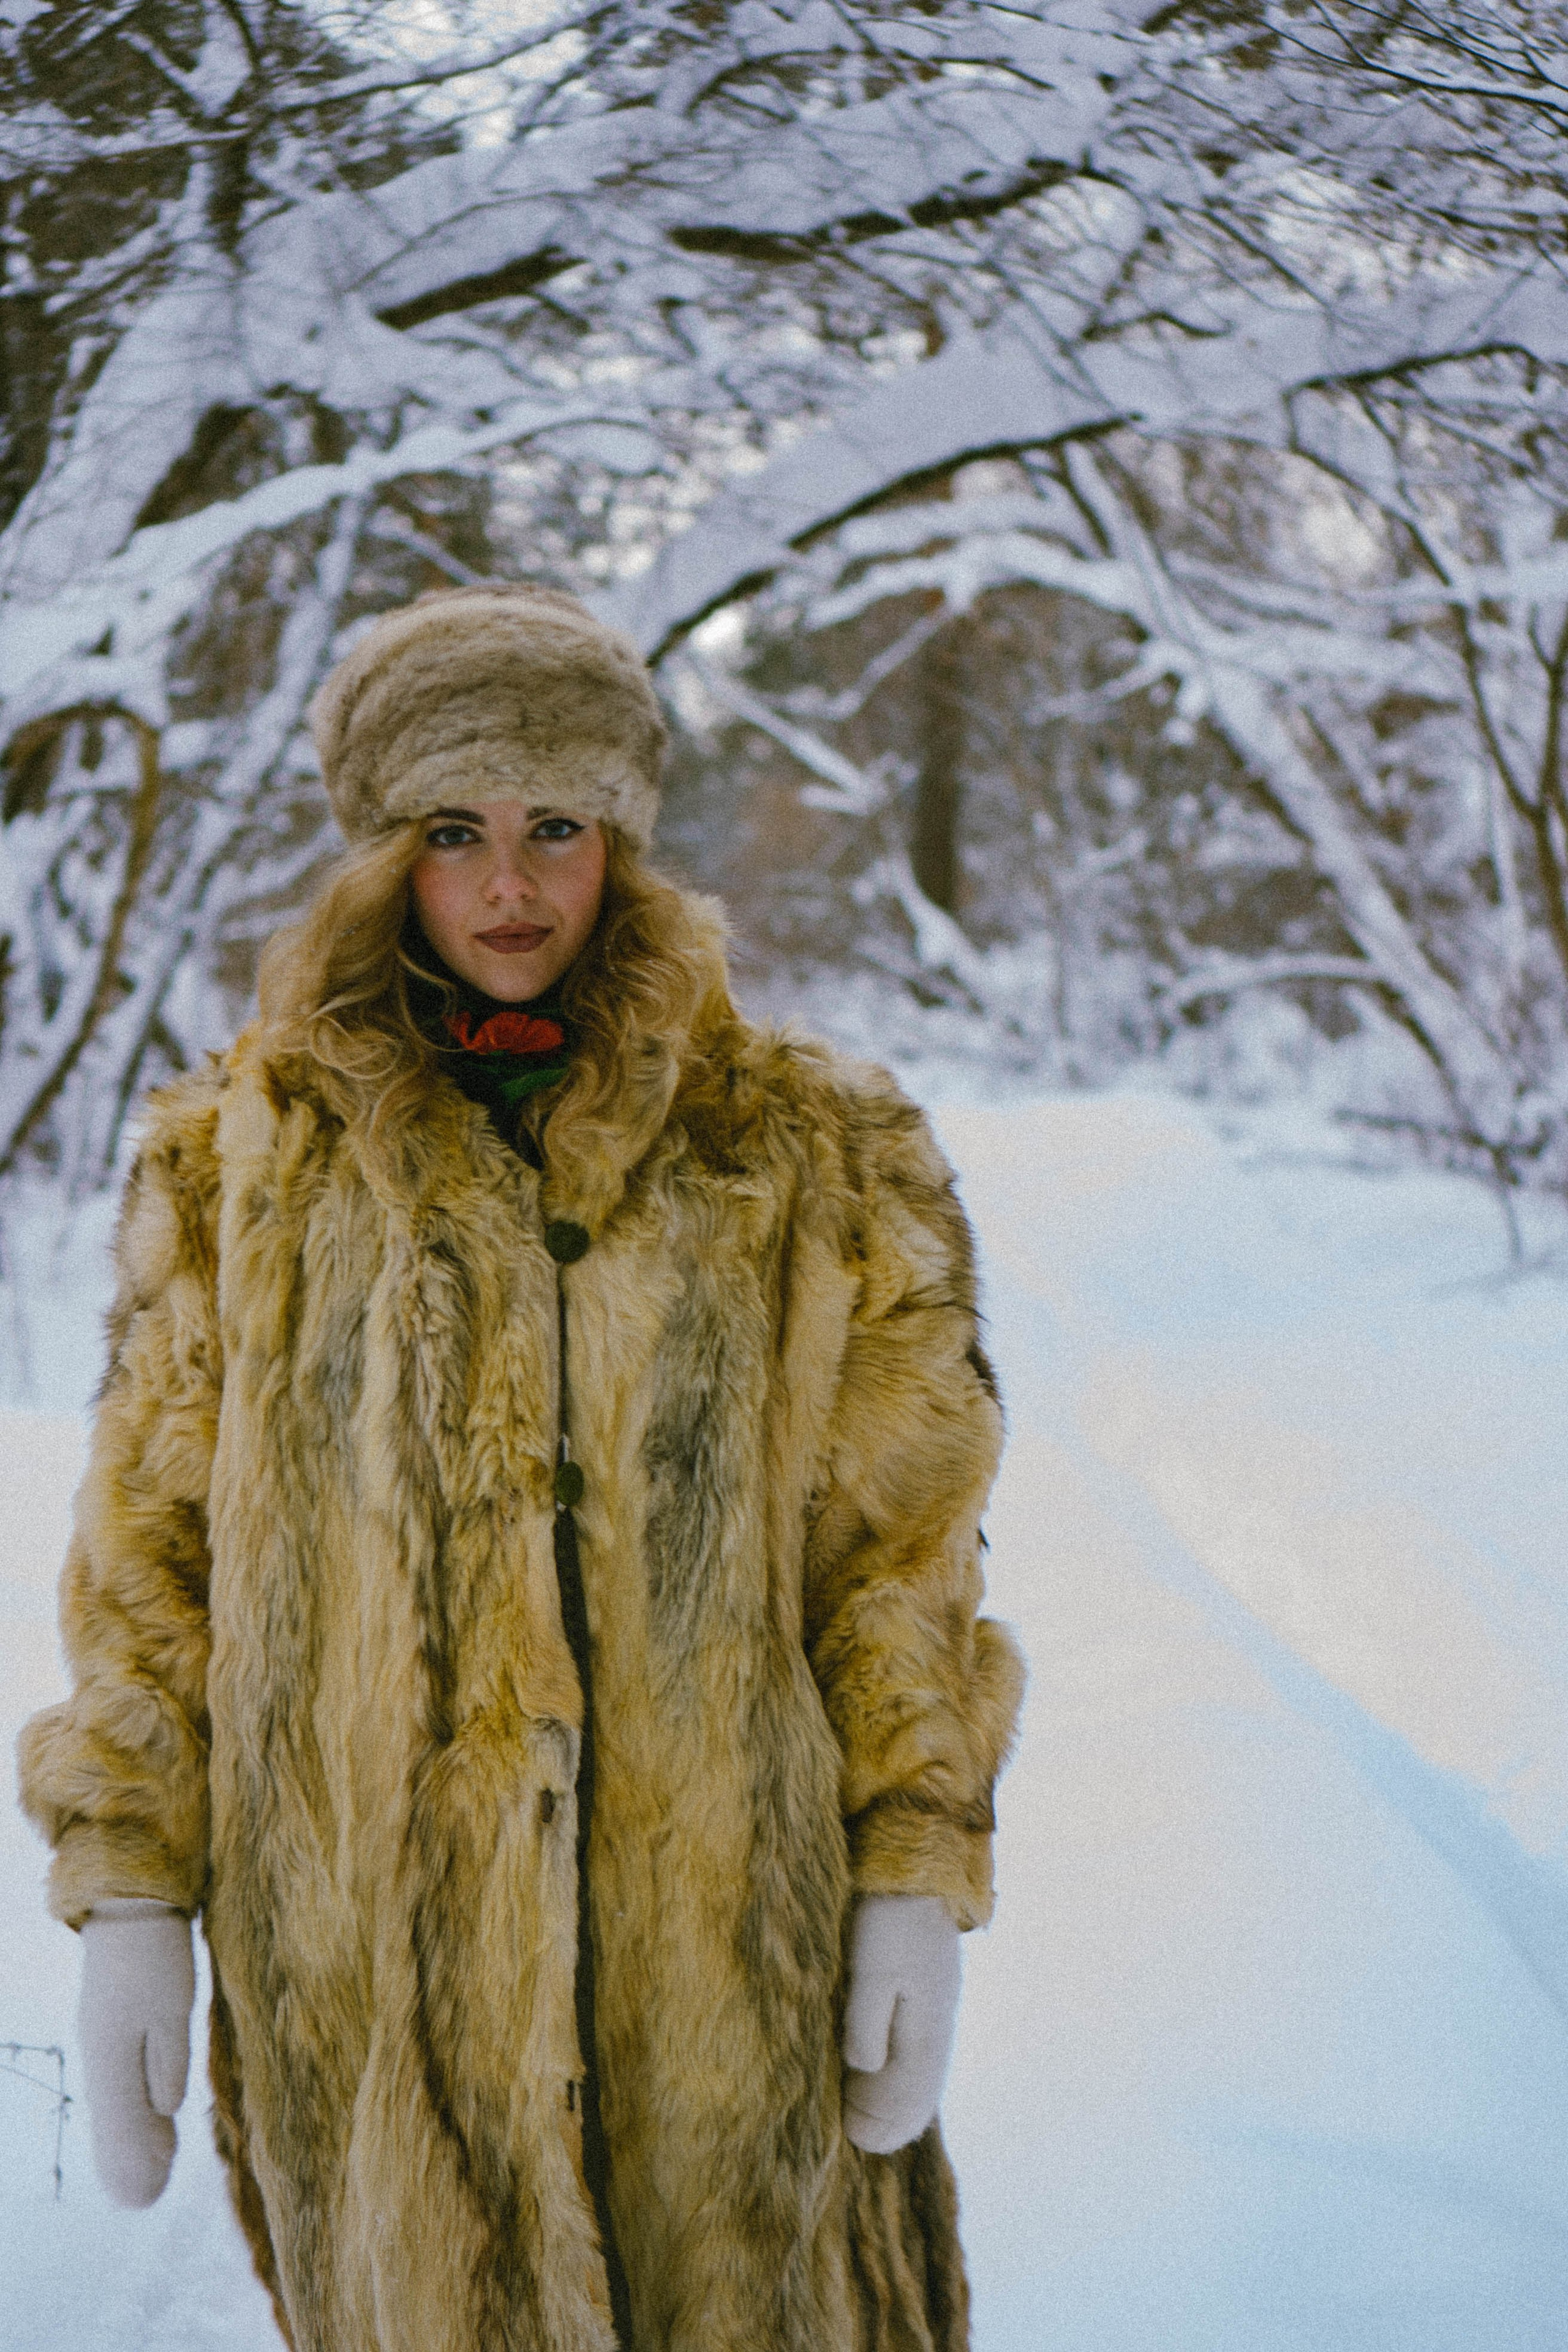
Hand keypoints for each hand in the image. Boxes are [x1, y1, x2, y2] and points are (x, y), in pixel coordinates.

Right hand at [78, 1903, 194, 2205]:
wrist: (130, 1904)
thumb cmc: (156, 1954)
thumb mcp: (171, 2008)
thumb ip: (168, 2060)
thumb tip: (167, 2109)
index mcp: (113, 2056)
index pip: (120, 2124)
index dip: (132, 2162)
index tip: (145, 2199)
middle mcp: (101, 2054)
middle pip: (113, 2119)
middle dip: (129, 2158)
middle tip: (147, 2197)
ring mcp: (103, 2037)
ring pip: (117, 2100)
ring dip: (133, 2134)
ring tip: (154, 2169)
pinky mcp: (113, 2022)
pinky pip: (121, 2077)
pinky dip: (136, 2102)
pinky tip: (152, 2114)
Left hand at [841, 1893, 960, 2154]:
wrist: (912, 1874)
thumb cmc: (887, 1920)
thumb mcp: (872, 1972)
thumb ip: (867, 2023)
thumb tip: (864, 2071)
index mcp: (928, 2029)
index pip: (912, 2098)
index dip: (884, 2125)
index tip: (853, 2138)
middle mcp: (937, 2028)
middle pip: (919, 2093)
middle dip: (887, 2120)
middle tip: (850, 2133)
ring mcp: (934, 2012)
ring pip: (919, 2075)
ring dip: (892, 2100)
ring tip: (857, 2115)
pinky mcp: (924, 1997)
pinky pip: (915, 2052)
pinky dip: (895, 2073)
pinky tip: (875, 2077)